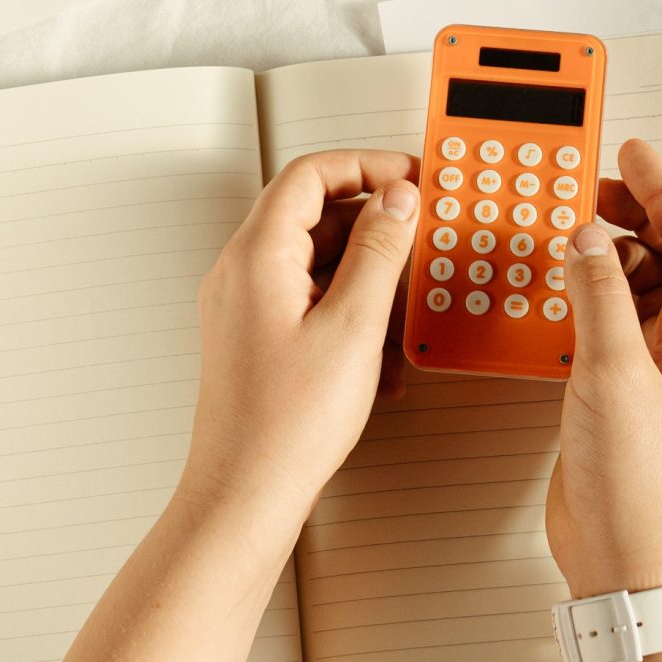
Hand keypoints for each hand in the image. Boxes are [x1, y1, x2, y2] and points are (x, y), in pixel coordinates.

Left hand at [178, 151, 418, 526]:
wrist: (244, 494)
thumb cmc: (284, 425)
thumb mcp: (353, 327)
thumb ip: (380, 253)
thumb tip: (397, 201)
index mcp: (257, 256)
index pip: (310, 175)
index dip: (365, 166)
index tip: (410, 178)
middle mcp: (242, 274)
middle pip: (314, 216)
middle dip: (374, 228)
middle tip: (418, 241)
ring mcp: (246, 307)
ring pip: (317, 262)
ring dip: (367, 278)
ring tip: (402, 312)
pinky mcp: (257, 338)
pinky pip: (309, 300)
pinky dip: (350, 312)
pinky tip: (380, 353)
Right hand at [546, 138, 661, 599]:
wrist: (621, 553)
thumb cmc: (637, 481)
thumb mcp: (612, 372)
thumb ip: (598, 295)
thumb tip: (584, 239)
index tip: (631, 151)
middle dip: (631, 211)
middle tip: (590, 180)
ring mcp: (651, 364)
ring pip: (634, 283)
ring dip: (603, 251)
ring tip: (567, 225)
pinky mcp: (617, 385)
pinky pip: (606, 317)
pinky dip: (583, 291)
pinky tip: (556, 284)